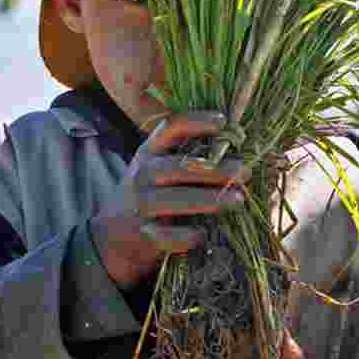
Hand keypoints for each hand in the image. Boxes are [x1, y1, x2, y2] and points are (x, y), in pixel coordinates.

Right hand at [89, 110, 247, 290]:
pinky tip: (204, 235)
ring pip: (176, 199)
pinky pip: (168, 235)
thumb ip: (188, 153)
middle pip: (180, 166)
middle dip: (215, 169)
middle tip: (245, 171)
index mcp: (151, 150)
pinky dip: (188, 236)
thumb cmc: (151, 191)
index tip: (223, 122)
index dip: (197, 121)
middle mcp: (144, 173)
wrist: (113, 232)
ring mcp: (142, 204)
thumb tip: (237, 141)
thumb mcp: (158, 164)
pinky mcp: (145, 234)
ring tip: (238, 200)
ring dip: (210, 199)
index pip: (171, 127)